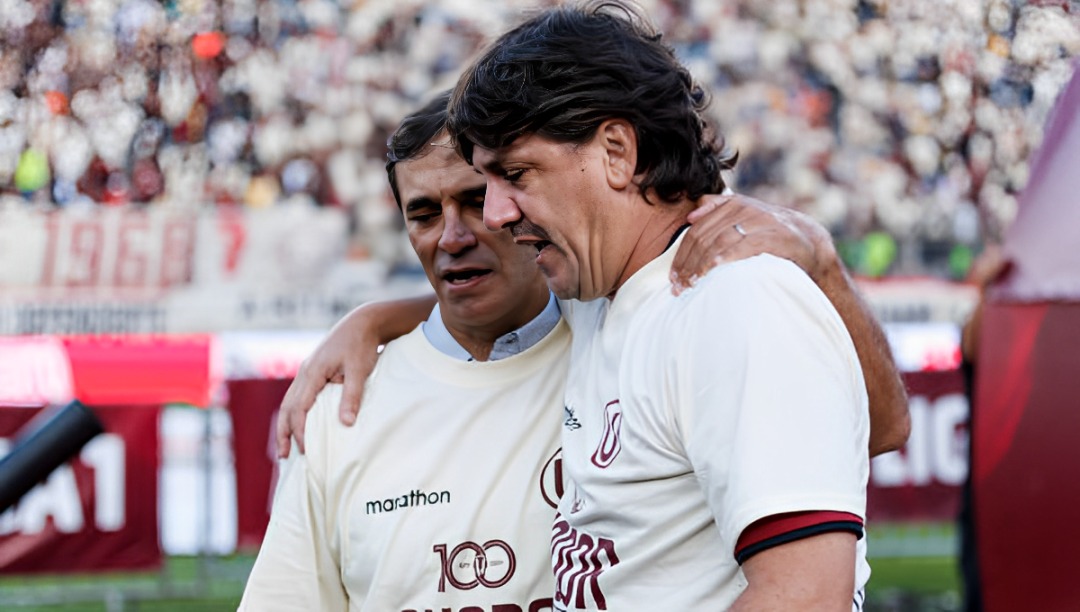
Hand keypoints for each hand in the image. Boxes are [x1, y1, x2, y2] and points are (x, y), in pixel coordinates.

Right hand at [275, 311, 380, 457]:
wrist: (362, 322)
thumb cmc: (361, 345)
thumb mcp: (359, 370)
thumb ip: (352, 396)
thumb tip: (346, 424)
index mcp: (312, 373)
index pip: (299, 409)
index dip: (300, 432)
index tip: (305, 451)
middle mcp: (304, 373)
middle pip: (286, 408)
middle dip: (284, 433)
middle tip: (284, 456)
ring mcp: (307, 371)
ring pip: (289, 402)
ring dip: (286, 424)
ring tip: (286, 447)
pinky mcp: (314, 371)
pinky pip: (298, 396)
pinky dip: (294, 413)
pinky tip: (299, 424)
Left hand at [671, 193, 829, 293]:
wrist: (808, 240)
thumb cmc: (769, 233)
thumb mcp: (744, 218)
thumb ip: (718, 210)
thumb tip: (691, 215)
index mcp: (732, 205)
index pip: (696, 231)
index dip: (681, 255)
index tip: (673, 277)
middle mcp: (743, 209)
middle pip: (703, 238)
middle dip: (688, 265)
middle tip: (678, 286)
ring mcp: (758, 221)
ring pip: (718, 242)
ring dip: (701, 266)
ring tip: (691, 285)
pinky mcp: (772, 235)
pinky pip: (742, 246)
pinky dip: (725, 258)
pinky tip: (713, 271)